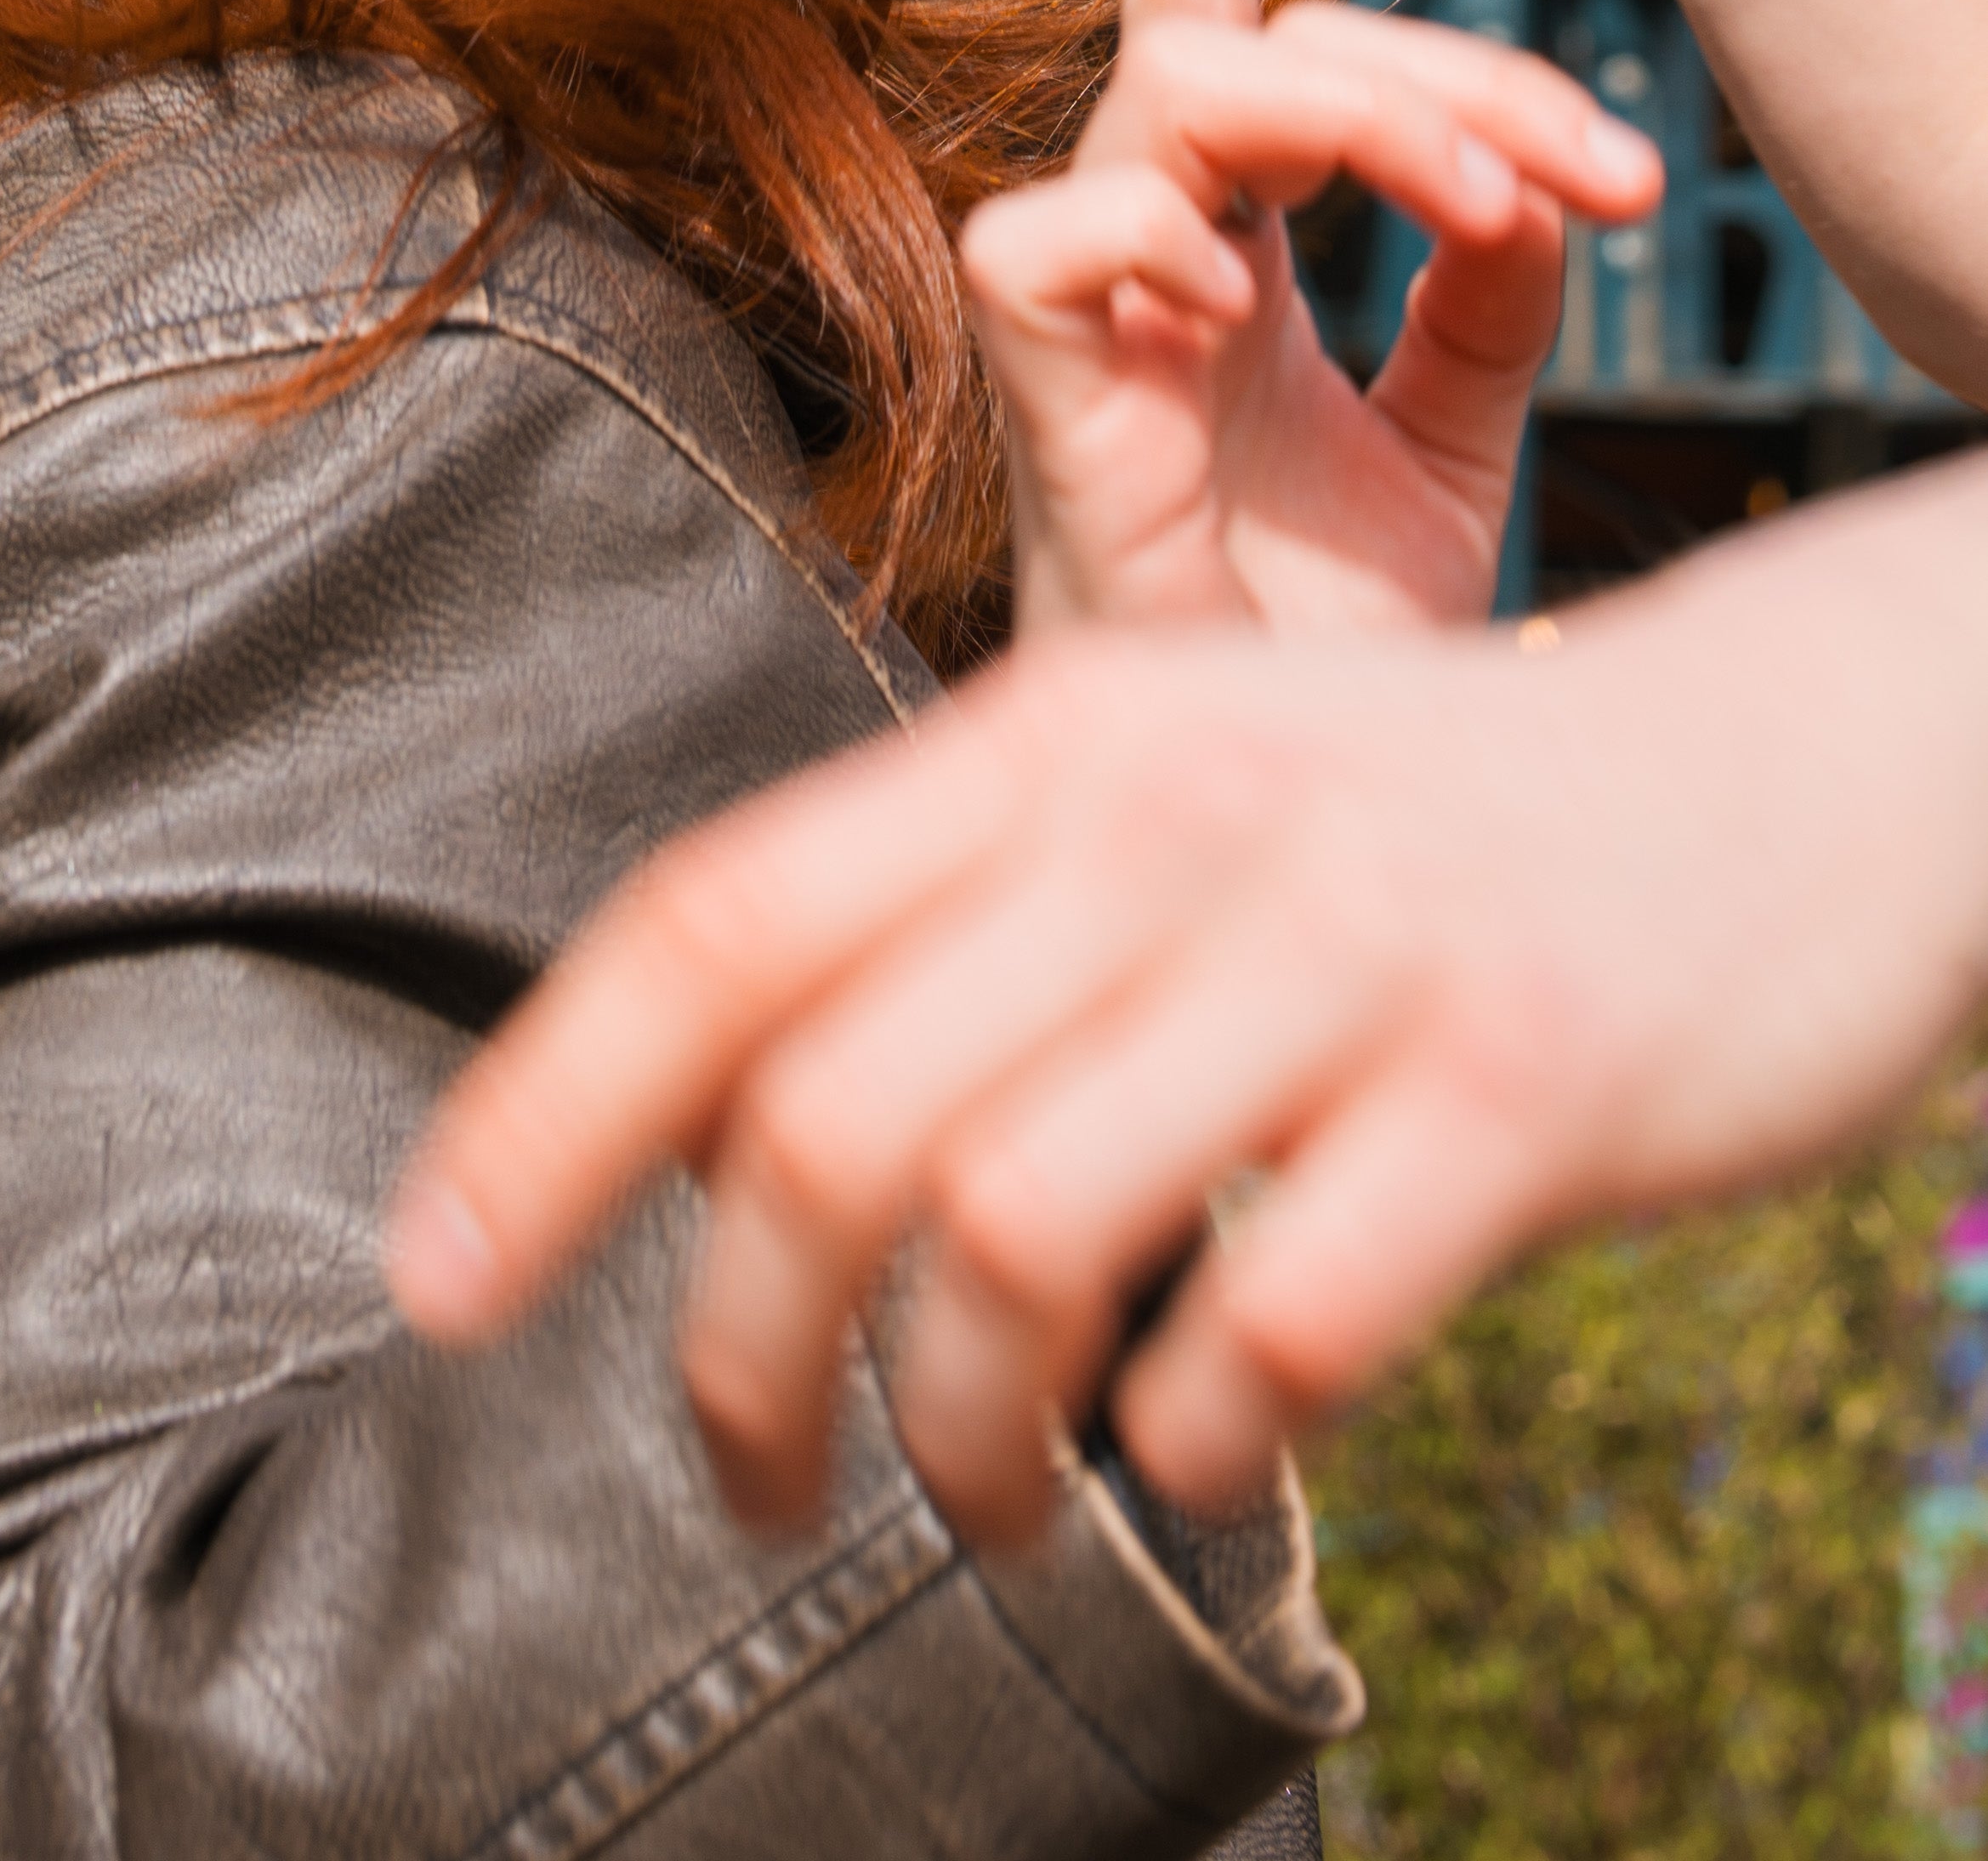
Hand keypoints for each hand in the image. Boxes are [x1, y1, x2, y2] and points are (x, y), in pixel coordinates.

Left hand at [386, 462, 1987, 1542]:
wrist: (1796, 761)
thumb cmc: (1413, 820)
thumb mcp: (1162, 786)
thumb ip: (945, 917)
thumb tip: (681, 1129)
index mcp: (1050, 734)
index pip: (716, 923)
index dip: (540, 1116)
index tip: (433, 1288)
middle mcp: (1169, 812)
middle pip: (825, 1121)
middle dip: (737, 1360)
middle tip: (754, 1478)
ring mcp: (1347, 943)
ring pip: (1012, 1236)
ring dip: (954, 1435)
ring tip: (985, 1494)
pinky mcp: (1521, 1082)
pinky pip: (1274, 1326)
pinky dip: (1194, 1437)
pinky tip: (1204, 1439)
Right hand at [985, 0, 1662, 636]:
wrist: (1284, 824)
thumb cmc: (1336, 650)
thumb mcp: (1459, 441)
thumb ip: (1485, 296)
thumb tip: (1531, 183)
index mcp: (1231, 242)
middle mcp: (1148, 249)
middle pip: (1243, 35)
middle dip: (1436, 66)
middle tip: (1586, 173)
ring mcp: (1086, 313)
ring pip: (1176, 92)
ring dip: (1361, 117)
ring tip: (1495, 214)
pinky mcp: (1039, 396)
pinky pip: (1048, 238)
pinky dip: (1160, 238)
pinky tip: (1250, 305)